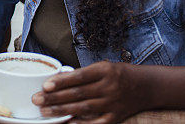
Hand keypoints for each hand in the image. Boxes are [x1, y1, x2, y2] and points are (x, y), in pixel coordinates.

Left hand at [32, 61, 147, 123]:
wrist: (147, 86)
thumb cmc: (119, 74)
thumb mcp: (103, 67)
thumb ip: (83, 74)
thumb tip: (58, 80)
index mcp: (104, 71)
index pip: (79, 76)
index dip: (61, 81)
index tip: (45, 85)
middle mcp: (109, 87)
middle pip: (78, 94)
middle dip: (55, 97)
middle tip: (36, 99)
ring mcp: (113, 103)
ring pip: (83, 108)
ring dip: (62, 110)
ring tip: (45, 111)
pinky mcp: (117, 116)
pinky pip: (97, 123)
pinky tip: (68, 123)